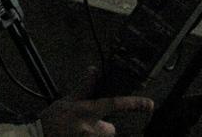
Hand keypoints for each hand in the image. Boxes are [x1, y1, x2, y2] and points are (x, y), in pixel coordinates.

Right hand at [39, 70, 153, 136]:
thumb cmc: (51, 119)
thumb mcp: (67, 101)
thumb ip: (83, 88)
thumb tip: (93, 70)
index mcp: (87, 111)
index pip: (114, 104)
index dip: (134, 104)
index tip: (150, 104)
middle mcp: (89, 128)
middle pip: (110, 130)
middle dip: (103, 128)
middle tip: (87, 126)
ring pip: (104, 136)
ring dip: (95, 136)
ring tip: (79, 133)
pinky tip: (76, 135)